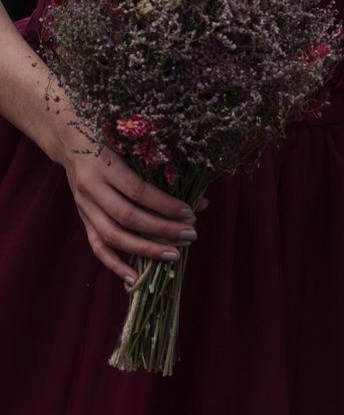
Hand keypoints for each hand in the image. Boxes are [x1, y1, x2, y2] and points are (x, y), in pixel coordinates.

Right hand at [44, 112, 195, 283]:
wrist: (71, 138)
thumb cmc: (114, 136)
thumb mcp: (137, 144)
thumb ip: (166, 167)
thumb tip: (202, 199)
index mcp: (105, 164)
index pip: (138, 190)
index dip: (164, 204)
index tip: (192, 212)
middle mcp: (91, 188)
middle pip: (127, 216)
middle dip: (162, 229)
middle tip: (192, 235)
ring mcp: (84, 206)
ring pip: (112, 236)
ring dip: (145, 249)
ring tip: (175, 255)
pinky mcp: (83, 218)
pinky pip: (97, 246)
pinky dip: (115, 265)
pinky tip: (135, 279)